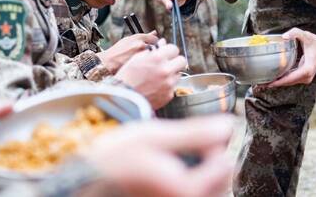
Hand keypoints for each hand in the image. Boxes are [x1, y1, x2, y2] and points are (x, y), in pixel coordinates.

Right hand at [87, 115, 234, 196]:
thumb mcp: (155, 136)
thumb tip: (228, 125)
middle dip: (213, 161)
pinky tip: (175, 174)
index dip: (214, 144)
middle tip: (192, 144)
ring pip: (210, 194)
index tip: (197, 134)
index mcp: (185, 190)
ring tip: (182, 159)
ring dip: (205, 175)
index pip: (224, 166)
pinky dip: (192, 186)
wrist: (86, 180)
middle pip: (221, 184)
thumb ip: (195, 132)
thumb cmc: (117, 157)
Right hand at [98, 31, 158, 72]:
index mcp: (138, 37)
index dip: (155, 43)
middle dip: (155, 51)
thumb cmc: (118, 50)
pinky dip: (148, 66)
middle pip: (156, 48)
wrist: (108, 62)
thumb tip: (155, 32)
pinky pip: (149, 65)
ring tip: (145, 61)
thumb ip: (144, 37)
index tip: (153, 46)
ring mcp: (141, 56)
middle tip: (150, 54)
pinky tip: (142, 67)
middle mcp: (141, 45)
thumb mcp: (129, 40)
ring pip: (154, 57)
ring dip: (152, 59)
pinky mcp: (141, 66)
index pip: (155, 39)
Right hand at [115, 39, 186, 108]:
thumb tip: (163, 43)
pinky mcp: (169, 95)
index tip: (167, 53)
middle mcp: (165, 70)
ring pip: (178, 74)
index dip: (169, 50)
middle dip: (175, 60)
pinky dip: (167, 85)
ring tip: (158, 76)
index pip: (174, 48)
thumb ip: (153, 50)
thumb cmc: (127, 78)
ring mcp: (169, 83)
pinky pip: (173, 86)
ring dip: (171, 73)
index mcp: (157, 58)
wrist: (124, 98)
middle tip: (167, 63)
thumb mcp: (137, 58)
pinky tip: (157, 85)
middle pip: (181, 60)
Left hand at [265, 28, 315, 87]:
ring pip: (288, 82)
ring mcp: (306, 78)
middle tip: (260, 85)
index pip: (291, 78)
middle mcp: (307, 76)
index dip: (279, 82)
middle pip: (287, 82)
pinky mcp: (303, 77)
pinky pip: (290, 79)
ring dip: (276, 83)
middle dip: (274, 84)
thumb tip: (284, 37)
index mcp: (307, 69)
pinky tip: (271, 80)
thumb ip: (294, 33)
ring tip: (262, 84)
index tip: (269, 84)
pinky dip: (281, 80)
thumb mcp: (305, 35)